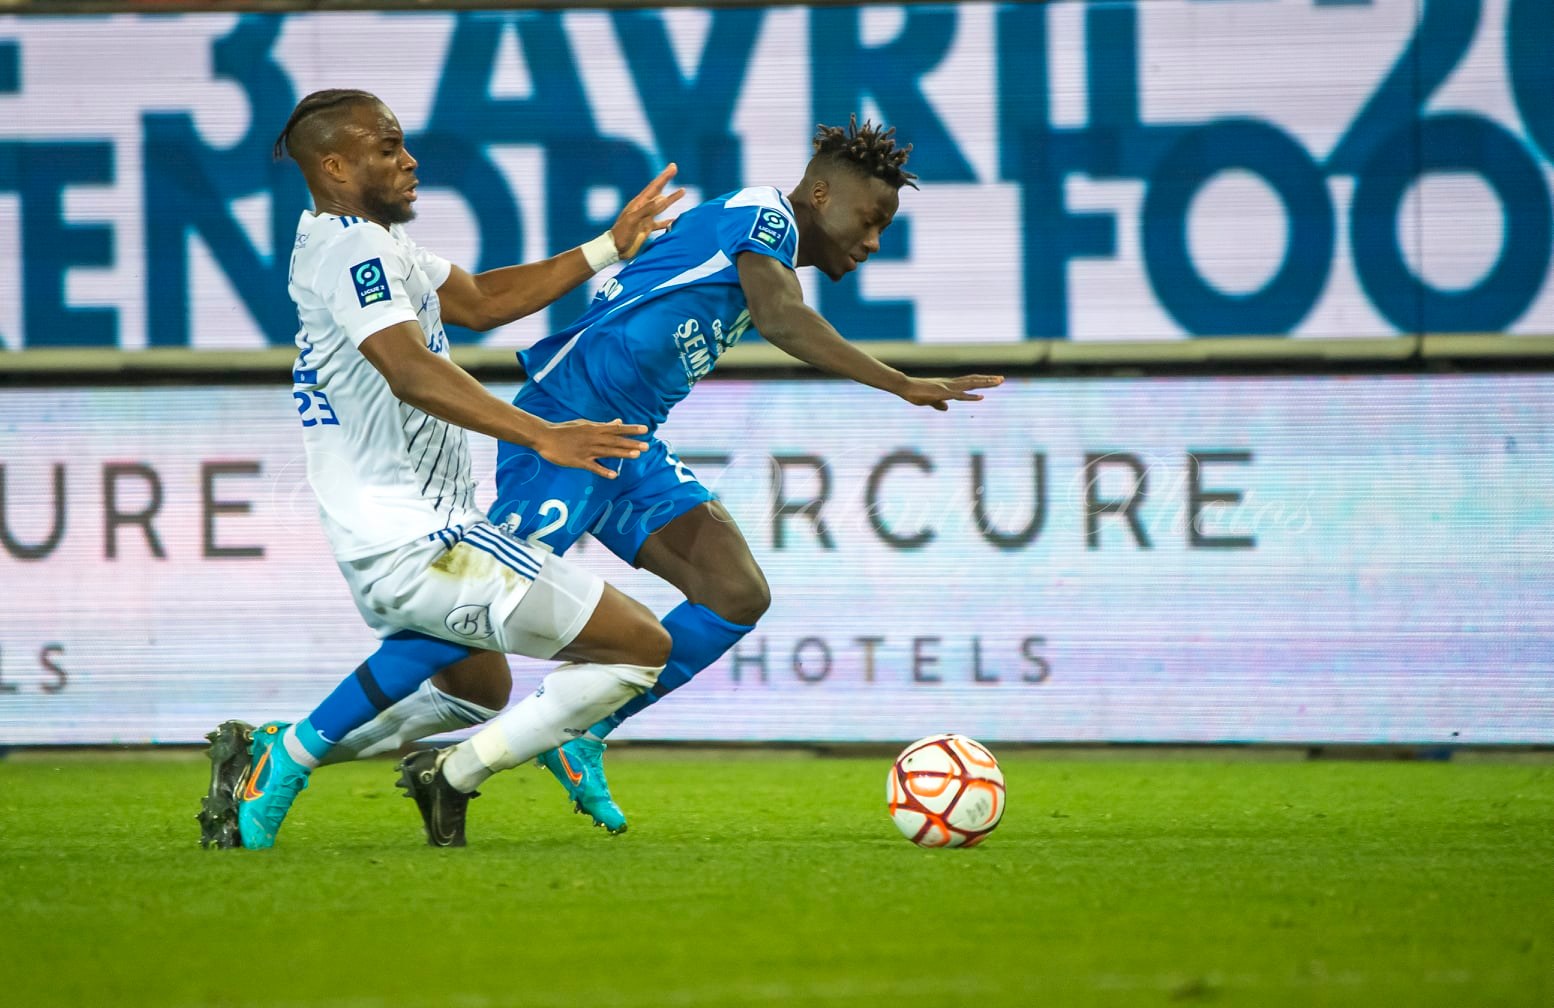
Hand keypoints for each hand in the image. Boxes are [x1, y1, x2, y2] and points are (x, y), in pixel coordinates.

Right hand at [534, 419, 648, 478]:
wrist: (544, 436)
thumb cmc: (564, 429)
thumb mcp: (584, 424)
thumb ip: (602, 425)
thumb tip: (617, 422)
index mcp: (594, 429)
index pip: (616, 428)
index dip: (631, 429)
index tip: (645, 429)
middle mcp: (592, 438)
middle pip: (615, 441)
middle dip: (631, 443)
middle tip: (647, 446)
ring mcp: (586, 450)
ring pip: (607, 452)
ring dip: (622, 454)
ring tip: (636, 455)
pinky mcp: (578, 461)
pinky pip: (593, 467)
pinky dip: (603, 470)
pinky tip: (614, 475)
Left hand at [611, 163, 685, 259]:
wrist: (614, 249)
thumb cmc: (622, 234)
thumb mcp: (633, 220)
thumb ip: (647, 209)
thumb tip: (661, 198)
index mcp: (639, 204)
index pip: (654, 187)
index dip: (664, 177)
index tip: (672, 167)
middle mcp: (643, 208)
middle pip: (658, 192)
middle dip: (666, 181)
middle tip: (674, 169)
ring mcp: (645, 218)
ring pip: (661, 206)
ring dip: (671, 199)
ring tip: (682, 191)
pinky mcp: (646, 229)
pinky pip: (660, 223)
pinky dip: (668, 221)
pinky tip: (675, 220)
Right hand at [898, 375, 1003, 410]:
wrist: (904, 386)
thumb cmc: (914, 393)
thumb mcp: (929, 401)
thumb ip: (938, 404)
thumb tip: (947, 408)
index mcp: (949, 385)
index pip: (968, 382)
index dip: (981, 381)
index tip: (992, 380)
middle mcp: (951, 384)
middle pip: (973, 381)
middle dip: (988, 380)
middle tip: (1002, 379)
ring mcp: (948, 387)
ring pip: (970, 385)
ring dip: (985, 384)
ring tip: (998, 382)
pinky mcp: (943, 393)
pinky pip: (960, 396)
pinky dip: (971, 397)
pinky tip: (981, 398)